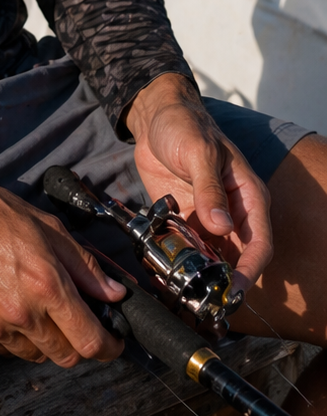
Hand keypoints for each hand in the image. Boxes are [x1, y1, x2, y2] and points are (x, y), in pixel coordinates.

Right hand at [0, 159, 126, 366]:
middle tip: (77, 321)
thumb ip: (84, 265)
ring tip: (38, 307)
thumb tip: (114, 292)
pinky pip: (8, 350)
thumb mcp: (45, 226)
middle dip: (79, 344)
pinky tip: (11, 307)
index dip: (109, 346)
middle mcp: (22, 313)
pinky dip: (18, 337)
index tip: (113, 340)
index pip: (90, 340)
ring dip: (47, 340)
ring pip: (37, 356)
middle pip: (67, 357)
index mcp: (46, 284)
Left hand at [126, 72, 272, 293]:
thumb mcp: (198, 151)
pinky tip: (163, 269)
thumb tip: (221, 225)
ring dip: (198, 274)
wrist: (156, 116)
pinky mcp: (185, 219)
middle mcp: (232, 213)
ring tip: (180, 289)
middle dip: (222, 281)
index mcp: (248, 196)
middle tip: (203, 299)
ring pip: (210, 257)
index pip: (259, 243)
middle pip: (236, 258)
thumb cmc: (185, 126)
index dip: (250, 270)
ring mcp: (208, 218)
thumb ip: (208, 188)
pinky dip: (177, 259)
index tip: (234, 290)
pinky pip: (185, 247)